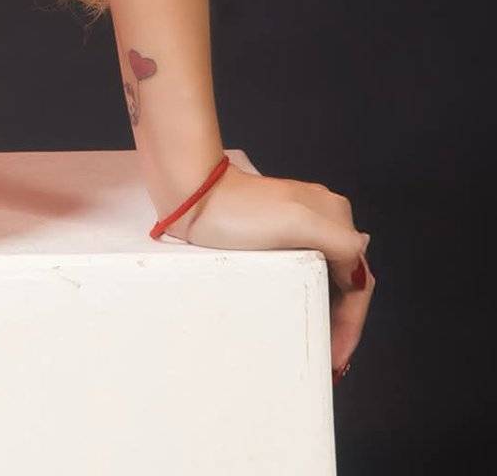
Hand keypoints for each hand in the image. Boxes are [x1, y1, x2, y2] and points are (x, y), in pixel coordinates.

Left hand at [165, 160, 374, 381]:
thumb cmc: (240, 211)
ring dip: (329, 311)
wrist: (194, 196)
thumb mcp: (299, 223)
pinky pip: (307, 269)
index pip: (358, 280)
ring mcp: (301, 224)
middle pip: (346, 280)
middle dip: (343, 321)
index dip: (352, 324)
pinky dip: (310, 295)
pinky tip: (302, 311)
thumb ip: (340, 243)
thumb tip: (359, 271)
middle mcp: (325, 217)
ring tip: (319, 343)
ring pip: (328, 276)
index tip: (337, 357)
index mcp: (335, 215)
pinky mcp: (277, 232)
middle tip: (330, 358)